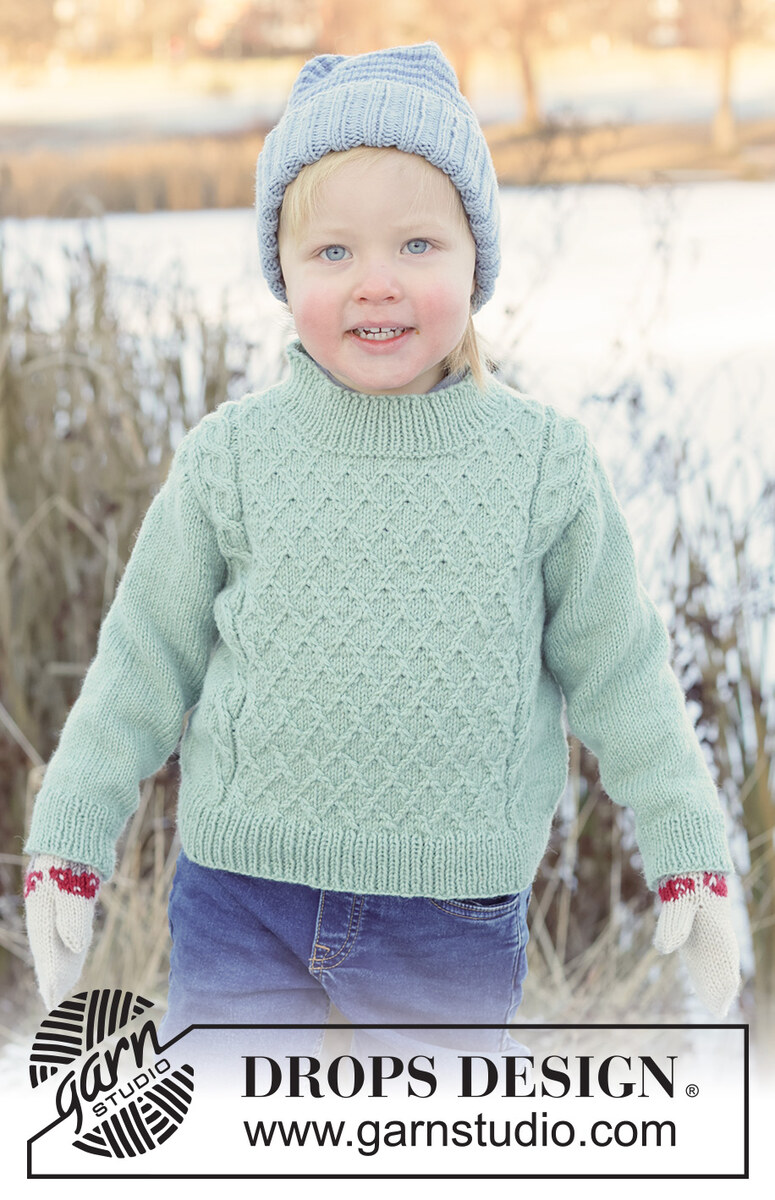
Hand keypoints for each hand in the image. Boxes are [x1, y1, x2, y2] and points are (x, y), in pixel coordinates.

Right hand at [24, 854, 100, 1010]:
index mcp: (41, 907)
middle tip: (55, 997)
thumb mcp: (72, 886)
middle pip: (49, 944)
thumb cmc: (72, 855)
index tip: (52, 998)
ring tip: (65, 980)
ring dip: (62, 956)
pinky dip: (70, 938)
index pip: (45, 948)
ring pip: (57, 934)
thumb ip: (73, 915)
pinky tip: (75, 949)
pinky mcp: (71, 888)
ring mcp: (57, 896)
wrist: (78, 822)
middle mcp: (46, 904)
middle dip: (52, 970)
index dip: (49, 973)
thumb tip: (76, 945)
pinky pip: (68, 921)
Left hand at [653, 872, 740, 1017]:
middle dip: (721, 987)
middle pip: (723, 965)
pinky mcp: (702, 931)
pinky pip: (708, 955)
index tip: (724, 999)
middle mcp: (718, 932)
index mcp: (718, 927)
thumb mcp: (680, 902)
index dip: (725, 981)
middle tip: (718, 1010)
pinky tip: (701, 981)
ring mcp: (711, 933)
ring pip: (716, 962)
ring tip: (713, 1002)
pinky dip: (707, 970)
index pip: (726, 960)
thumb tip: (663, 950)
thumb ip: (674, 924)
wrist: (689, 868)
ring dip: (714, 981)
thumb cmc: (687, 884)